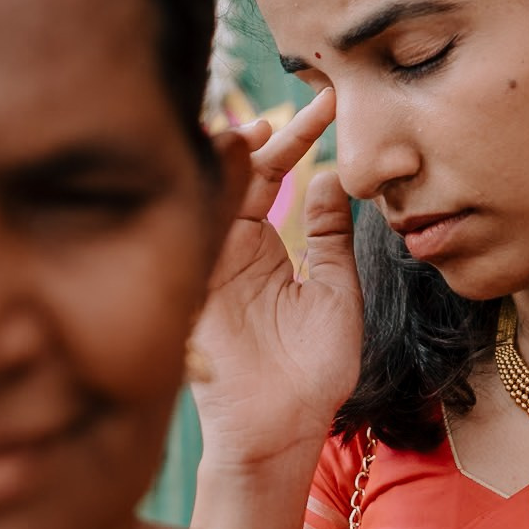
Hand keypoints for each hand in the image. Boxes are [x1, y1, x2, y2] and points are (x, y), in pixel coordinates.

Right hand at [190, 88, 363, 484]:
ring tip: (264, 119)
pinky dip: (211, 189)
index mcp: (262, 250)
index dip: (297, 138)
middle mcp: (228, 249)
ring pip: (210, 193)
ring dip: (232, 154)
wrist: (284, 432)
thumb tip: (332, 178)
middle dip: (263, 132)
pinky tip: (231, 156)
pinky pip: (197, 226)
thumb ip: (330, 237)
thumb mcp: (336, 292)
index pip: (273, 176)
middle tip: (301, 96)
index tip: (328, 103)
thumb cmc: (312, 374)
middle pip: (236, 174)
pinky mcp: (192, 284)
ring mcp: (206, 264)